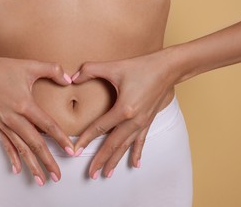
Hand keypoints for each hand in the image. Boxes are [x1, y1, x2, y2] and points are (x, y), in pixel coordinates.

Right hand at [0, 54, 74, 185]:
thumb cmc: (1, 68)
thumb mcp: (29, 65)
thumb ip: (52, 70)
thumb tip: (69, 79)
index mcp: (24, 105)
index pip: (47, 126)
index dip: (60, 139)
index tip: (71, 151)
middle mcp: (14, 118)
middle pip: (34, 144)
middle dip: (47, 161)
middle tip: (57, 176)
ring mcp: (4, 124)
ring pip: (20, 149)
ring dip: (31, 165)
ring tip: (41, 179)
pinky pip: (6, 144)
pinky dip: (12, 157)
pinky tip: (18, 169)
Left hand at [72, 49, 177, 178]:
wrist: (168, 68)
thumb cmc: (141, 66)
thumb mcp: (114, 67)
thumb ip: (90, 70)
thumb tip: (72, 77)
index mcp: (124, 109)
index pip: (99, 128)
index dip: (86, 139)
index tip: (75, 151)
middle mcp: (134, 120)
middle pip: (113, 144)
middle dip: (101, 159)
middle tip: (91, 174)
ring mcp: (143, 122)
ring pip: (126, 146)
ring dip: (116, 160)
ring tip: (107, 174)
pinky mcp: (149, 121)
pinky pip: (141, 141)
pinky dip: (137, 153)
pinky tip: (135, 164)